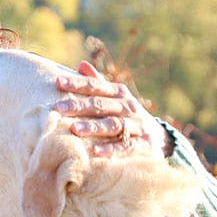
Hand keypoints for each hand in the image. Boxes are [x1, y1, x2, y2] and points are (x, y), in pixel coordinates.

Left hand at [55, 61, 172, 157]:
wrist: (158, 137)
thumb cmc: (128, 115)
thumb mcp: (116, 98)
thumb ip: (99, 83)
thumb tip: (81, 64)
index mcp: (119, 93)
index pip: (96, 86)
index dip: (77, 83)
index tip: (57, 82)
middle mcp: (128, 107)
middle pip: (101, 105)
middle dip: (79, 106)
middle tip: (58, 109)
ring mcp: (136, 125)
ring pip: (113, 124)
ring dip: (93, 127)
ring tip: (74, 129)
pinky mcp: (142, 144)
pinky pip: (126, 146)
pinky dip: (111, 149)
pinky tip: (95, 152)